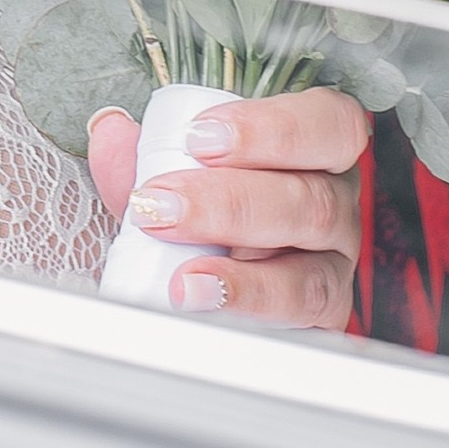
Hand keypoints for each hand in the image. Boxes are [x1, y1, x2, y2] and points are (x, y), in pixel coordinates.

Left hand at [89, 88, 367, 326]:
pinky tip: (204, 305)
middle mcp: (337, 205)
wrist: (218, 260)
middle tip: (162, 204)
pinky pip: (299, 322)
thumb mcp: (180, 165)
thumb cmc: (211, 196)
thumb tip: (112, 131)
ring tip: (182, 278)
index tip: (200, 136)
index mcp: (319, 147)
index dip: (270, 128)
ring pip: (309, 270)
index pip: (330, 124)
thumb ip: (144, 150)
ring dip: (239, 274)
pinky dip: (248, 312)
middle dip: (228, 202)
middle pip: (311, 201)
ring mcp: (335, 266)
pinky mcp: (325, 319)